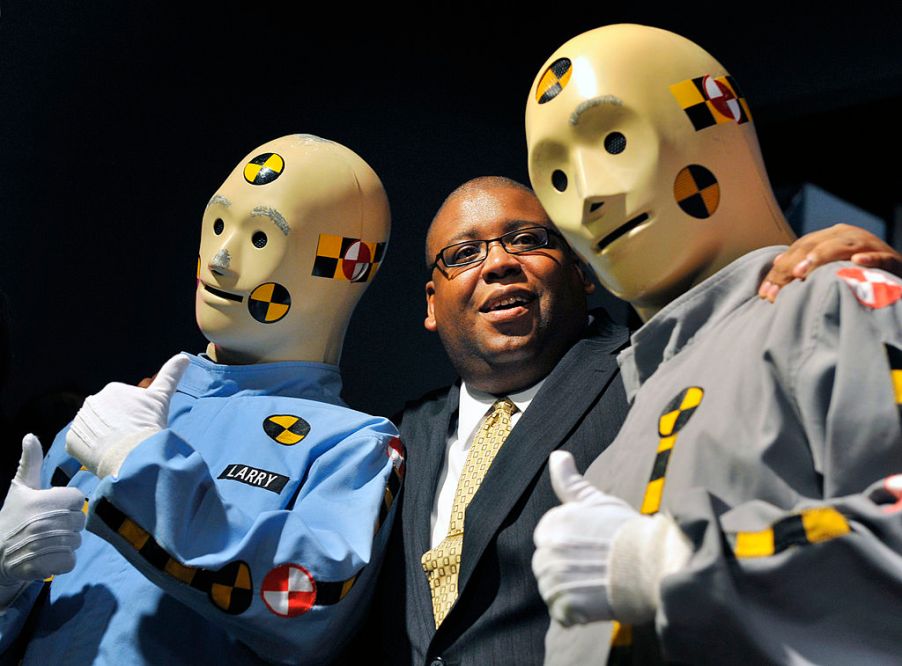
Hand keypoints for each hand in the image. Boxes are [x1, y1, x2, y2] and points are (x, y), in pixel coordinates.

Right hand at [0, 435, 84, 593]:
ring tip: (46, 541)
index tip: (52, 508)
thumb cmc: (13, 516)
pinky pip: (70, 560)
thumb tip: (30, 436)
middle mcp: (44, 521)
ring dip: (65, 543)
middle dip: (68, 524)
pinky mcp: (47, 565)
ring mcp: (45, 544)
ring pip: (77, 540)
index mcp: (43, 500)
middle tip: (48, 527)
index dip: (67, 504)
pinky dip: (62, 561)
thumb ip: (30, 462)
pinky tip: (47, 557)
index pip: (77, 498)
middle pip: (80, 520)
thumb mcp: (21, 488)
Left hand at [66, 354, 188, 477]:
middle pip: (106, 416)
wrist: (132, 454)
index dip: (134, 417)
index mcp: (113, 389)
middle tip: (131, 438)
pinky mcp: (71, 440)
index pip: (122, 406)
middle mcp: (92, 401)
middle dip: (117, 426)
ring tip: (118, 448)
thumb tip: (183, 357)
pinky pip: (82, 445)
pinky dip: (91, 451)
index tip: (141, 426)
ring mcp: (80, 421)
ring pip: (94, 430)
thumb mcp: (161, 397)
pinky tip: (104, 455)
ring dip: (103, 438)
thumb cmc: (148, 424)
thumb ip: (170, 375)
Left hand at [532, 451, 637, 625]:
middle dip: (566, 570)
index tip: (592, 549)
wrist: (657, 564)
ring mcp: (556, 579)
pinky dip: (575, 615)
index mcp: (554, 523)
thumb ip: (570, 481)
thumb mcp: (599, 501)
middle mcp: (549, 549)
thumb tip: (556, 454)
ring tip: (597, 587)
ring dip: (569, 593)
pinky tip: (595, 605)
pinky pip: (560, 615)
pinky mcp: (566, 606)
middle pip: (545, 566)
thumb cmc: (630, 531)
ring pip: (551, 591)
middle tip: (597, 570)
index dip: (570, 547)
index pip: (547, 539)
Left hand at [759, 224, 901, 301]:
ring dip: (821, 257)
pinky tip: (857, 262)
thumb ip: (806, 260)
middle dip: (790, 269)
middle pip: (812, 247)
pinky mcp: (889, 258)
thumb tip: (776, 261)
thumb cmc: (859, 270)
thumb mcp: (830, 263)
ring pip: (841, 246)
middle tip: (774, 291)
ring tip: (801, 272)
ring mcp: (868, 244)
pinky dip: (869, 258)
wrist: (897, 271)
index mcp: (831, 236)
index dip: (779, 270)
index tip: (764, 293)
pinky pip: (879, 256)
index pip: (798, 249)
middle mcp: (847, 236)